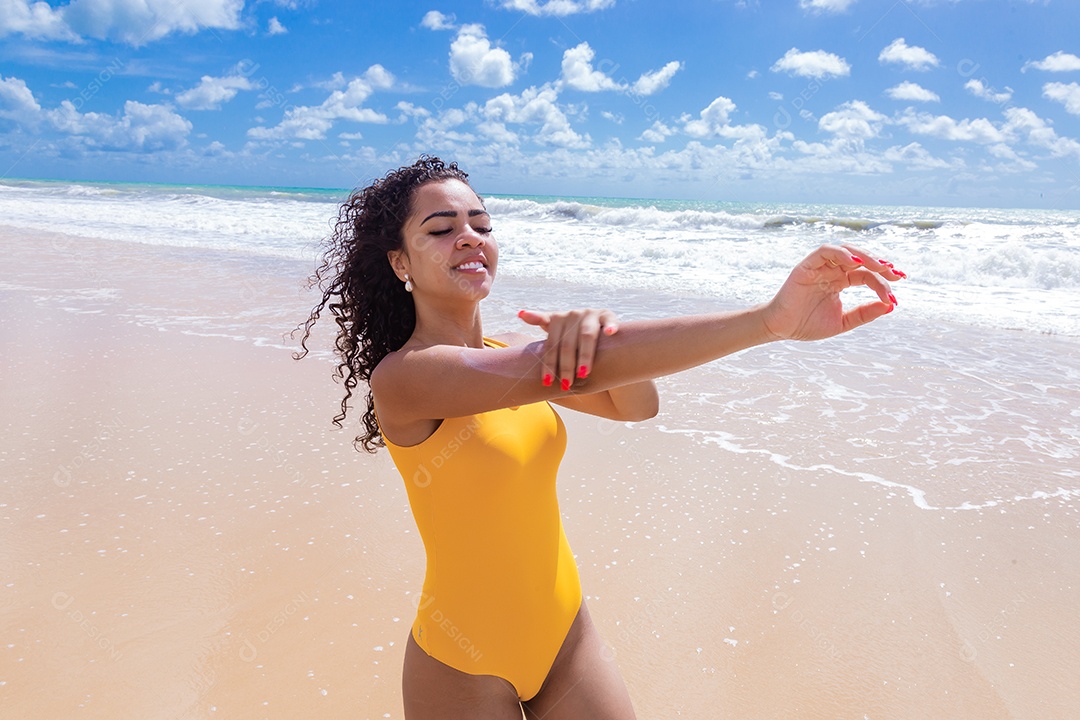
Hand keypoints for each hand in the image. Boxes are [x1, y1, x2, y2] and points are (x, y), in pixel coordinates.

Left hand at [517, 308, 618, 389]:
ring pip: (586, 336)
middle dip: (565, 367)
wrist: (596, 326)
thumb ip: (539, 323)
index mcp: (557, 319)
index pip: (550, 344)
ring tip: (583, 374)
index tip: (546, 382)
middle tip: (566, 385)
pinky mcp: (607, 315)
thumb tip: (520, 313)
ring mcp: (590, 314)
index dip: (548, 364)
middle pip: (566, 344)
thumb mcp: (555, 330)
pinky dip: (610, 326)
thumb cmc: (570, 333)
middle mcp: (572, 314)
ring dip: (584, 356)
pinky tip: (610, 333)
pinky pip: (609, 321)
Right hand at [761, 244, 904, 341]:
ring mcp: (820, 266)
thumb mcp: (843, 322)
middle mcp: (832, 270)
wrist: (782, 328)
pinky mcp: (807, 265)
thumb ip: (864, 313)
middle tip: (895, 274)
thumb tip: (890, 306)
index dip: (883, 281)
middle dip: (880, 265)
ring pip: (846, 251)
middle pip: (861, 260)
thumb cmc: (807, 325)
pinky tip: (855, 262)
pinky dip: (841, 253)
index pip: (866, 275)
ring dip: (865, 256)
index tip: (894, 294)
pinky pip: (825, 251)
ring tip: (880, 266)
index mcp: (841, 281)